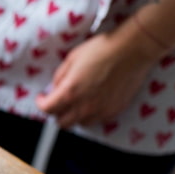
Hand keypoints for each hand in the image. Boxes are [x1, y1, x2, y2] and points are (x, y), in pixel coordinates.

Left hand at [35, 31, 158, 127]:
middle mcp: (84, 106)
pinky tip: (93, 102)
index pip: (47, 109)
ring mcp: (101, 111)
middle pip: (62, 123)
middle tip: (57, 102)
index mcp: (70, 92)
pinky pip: (98, 120)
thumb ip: (60, 77)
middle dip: (56, 113)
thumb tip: (55, 88)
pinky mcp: (115, 111)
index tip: (42, 98)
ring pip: (80, 123)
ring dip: (74, 115)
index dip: (41, 103)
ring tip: (77, 102)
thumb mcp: (72, 59)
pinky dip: (92, 114)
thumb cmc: (103, 49)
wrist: (132, 49)